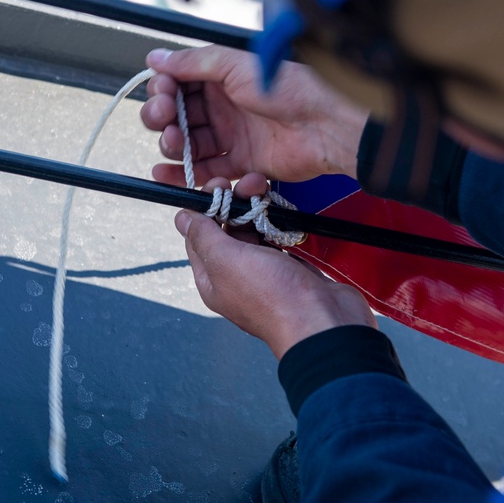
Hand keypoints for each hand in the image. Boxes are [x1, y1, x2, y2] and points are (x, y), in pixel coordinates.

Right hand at [140, 46, 368, 186]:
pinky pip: (204, 171)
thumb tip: (156, 58)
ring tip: (175, 142)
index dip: (163, 89)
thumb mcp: (237, 65)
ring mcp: (231, 136)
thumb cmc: (289, 89)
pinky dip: (181, 175)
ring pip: (187, 144)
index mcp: (221, 78)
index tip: (162, 92)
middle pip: (177, 115)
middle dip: (162, 116)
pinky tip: (162, 174)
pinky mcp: (240, 164)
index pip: (178, 84)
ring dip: (171, 144)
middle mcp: (223, 106)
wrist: (325, 125)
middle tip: (165, 117)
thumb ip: (194, 63)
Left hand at [175, 173, 376, 358]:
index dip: (205, 207)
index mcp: (213, 279)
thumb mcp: (226, 261)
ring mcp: (265, 271)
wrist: (322, 320)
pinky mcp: (290, 267)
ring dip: (257, 208)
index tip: (219, 185)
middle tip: (251, 182)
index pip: (199, 236)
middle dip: (235, 203)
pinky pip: (277, 238)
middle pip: (227, 230)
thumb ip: (203, 236)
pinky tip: (282, 210)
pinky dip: (278, 222)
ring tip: (266, 190)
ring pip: (254, 231)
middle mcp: (236, 275)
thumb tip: (182, 218)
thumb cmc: (271, 295)